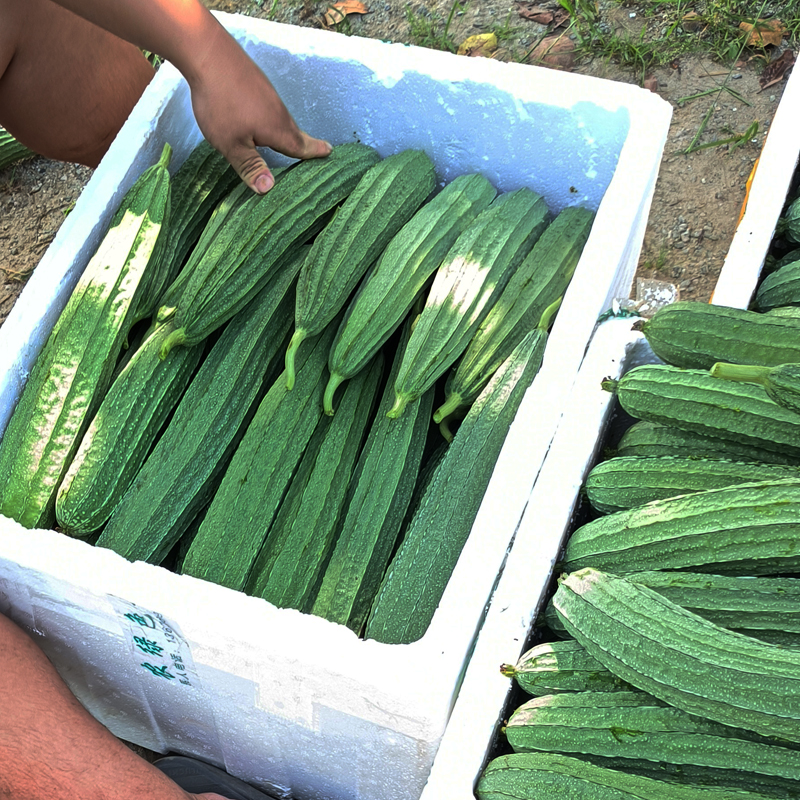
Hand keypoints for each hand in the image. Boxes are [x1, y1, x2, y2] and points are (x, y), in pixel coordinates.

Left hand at [185, 21, 331, 193]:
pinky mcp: (256, 84)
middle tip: (317, 149)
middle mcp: (278, 111)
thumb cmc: (220, 104)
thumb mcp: (231, 144)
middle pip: (294, 132)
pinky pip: (270, 106)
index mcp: (277, 129)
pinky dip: (272, 116)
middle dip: (304, 143)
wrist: (208, 54)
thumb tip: (268, 189)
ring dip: (288, 130)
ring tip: (291, 139)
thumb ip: (250, 166)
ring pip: (281, 118)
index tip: (330, 152)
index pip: (300, 147)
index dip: (314, 152)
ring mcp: (268, 94)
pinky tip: (262, 118)